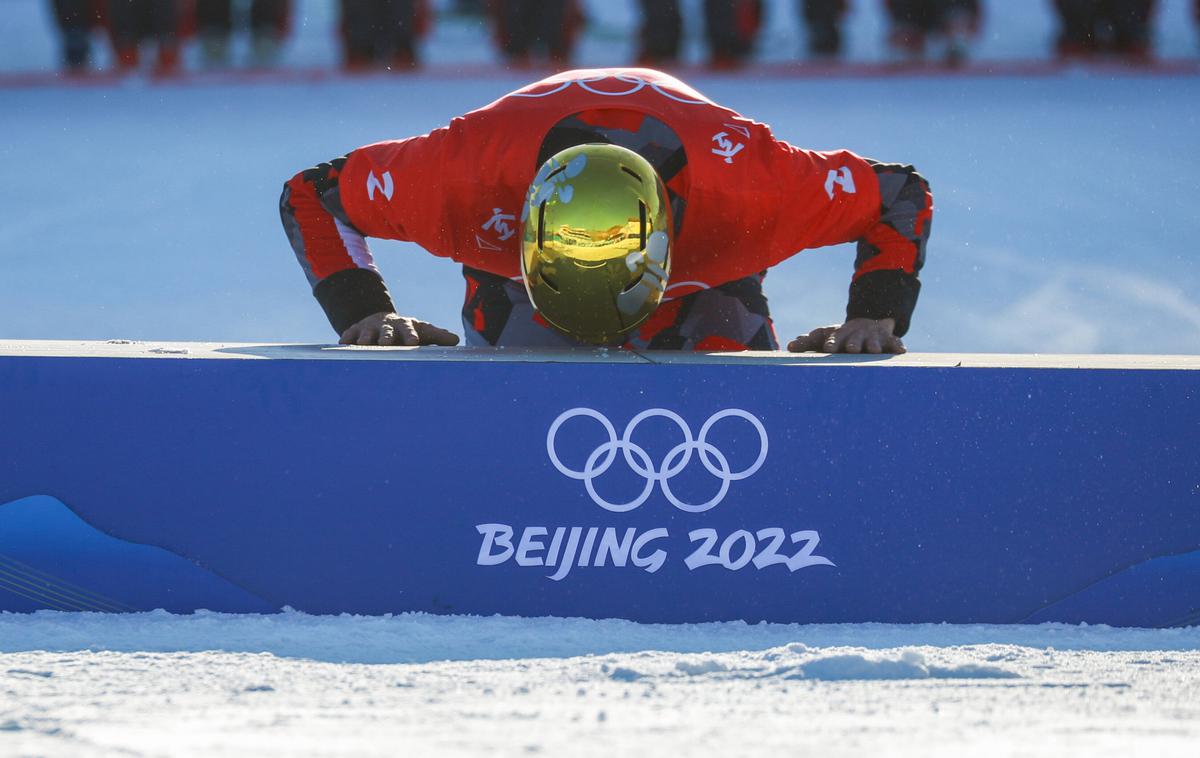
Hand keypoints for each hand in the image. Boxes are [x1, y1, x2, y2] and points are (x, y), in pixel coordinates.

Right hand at [339, 312, 459, 346]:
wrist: (382, 320)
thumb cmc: (407, 331)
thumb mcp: (423, 330)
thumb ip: (438, 336)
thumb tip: (456, 340)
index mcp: (405, 326)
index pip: (409, 330)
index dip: (411, 335)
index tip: (413, 342)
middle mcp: (387, 326)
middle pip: (386, 332)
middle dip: (386, 337)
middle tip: (385, 344)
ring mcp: (369, 329)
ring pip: (366, 334)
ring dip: (364, 340)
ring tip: (362, 346)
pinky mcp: (354, 331)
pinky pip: (348, 335)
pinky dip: (345, 340)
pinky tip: (342, 345)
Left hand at [787, 318, 905, 353]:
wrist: (866, 323)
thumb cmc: (840, 337)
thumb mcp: (823, 337)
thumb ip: (807, 343)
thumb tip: (789, 346)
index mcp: (840, 336)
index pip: (834, 339)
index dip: (832, 342)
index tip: (829, 348)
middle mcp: (856, 336)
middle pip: (855, 340)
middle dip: (853, 343)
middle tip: (852, 349)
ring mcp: (873, 338)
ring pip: (874, 342)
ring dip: (874, 346)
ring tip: (874, 351)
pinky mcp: (889, 340)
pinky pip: (895, 343)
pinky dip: (897, 346)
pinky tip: (900, 352)